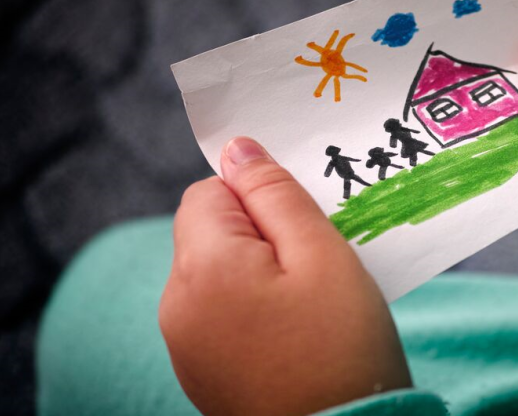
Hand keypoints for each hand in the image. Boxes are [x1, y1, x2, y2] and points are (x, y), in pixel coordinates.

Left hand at [159, 137, 411, 415]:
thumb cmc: (341, 348)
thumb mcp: (321, 254)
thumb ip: (275, 193)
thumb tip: (236, 147)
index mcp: (201, 267)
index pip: (210, 190)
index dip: (259, 196)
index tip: (304, 225)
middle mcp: (176, 304)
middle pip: (210, 231)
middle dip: (261, 233)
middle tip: (316, 263)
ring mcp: (184, 343)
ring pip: (217, 271)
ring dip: (259, 271)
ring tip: (310, 303)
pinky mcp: (200, 371)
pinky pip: (220, 312)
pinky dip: (253, 307)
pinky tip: (294, 332)